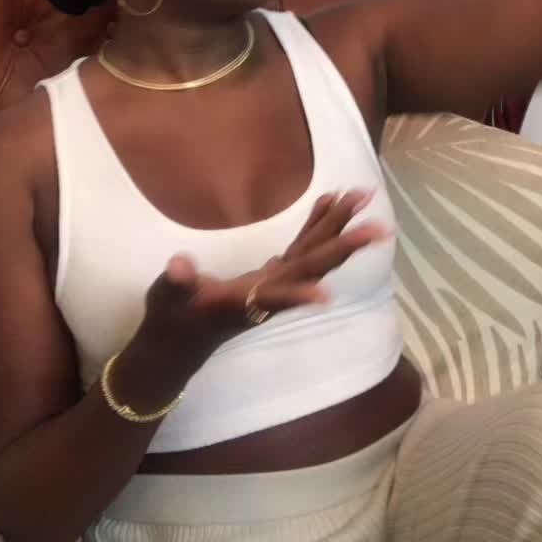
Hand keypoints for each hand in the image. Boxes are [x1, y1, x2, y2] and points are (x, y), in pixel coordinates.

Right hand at [142, 189, 387, 356]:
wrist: (178, 343)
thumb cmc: (171, 321)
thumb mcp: (167, 301)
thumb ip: (176, 284)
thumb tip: (181, 266)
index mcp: (243, 303)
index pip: (274, 298)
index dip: (297, 297)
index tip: (326, 298)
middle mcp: (268, 295)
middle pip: (310, 268)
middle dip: (341, 246)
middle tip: (375, 223)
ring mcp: (274, 285)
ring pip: (312, 255)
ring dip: (336, 227)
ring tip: (359, 197)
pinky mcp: (271, 277)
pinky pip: (301, 248)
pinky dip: (315, 226)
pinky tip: (328, 203)